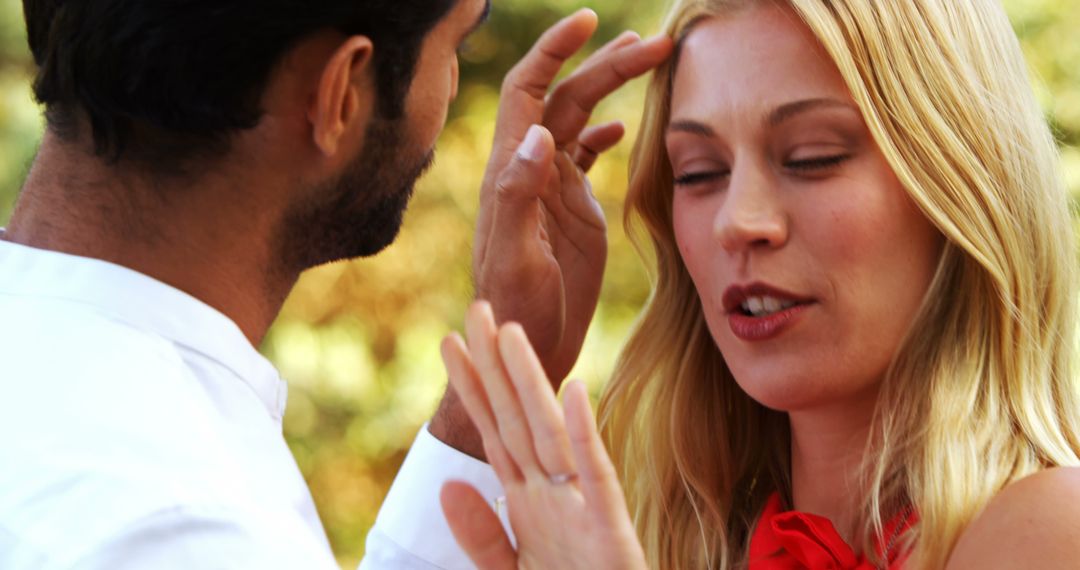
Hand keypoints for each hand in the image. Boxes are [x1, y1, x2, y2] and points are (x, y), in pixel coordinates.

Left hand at [438, 302, 645, 569]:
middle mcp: (553, 492)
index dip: (472, 387)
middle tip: (475, 307)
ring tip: (510, 333)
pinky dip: (584, 434)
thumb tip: (448, 483)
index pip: (494, 432)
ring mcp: (582, 505)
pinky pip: (595, 475)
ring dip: (530, 383)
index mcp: (528, 501)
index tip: (449, 343)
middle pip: (517, 418)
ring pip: (550, 433)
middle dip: (495, 364)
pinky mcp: (610, 527)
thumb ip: (480, 534)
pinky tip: (575, 391)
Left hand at [474, 9, 672, 383]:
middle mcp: (529, 170)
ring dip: (610, 87)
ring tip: (650, 60)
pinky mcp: (571, 208)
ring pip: (579, 119)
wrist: (526, 347)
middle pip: (564, 96)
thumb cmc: (514, 310)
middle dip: (605, 64)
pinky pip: (585, 155)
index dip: (553, 50)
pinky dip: (604, 132)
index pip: (527, 91)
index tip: (588, 21)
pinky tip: (625, 125)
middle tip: (657, 43)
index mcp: (510, 171)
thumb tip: (537, 132)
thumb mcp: (514, 257)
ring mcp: (552, 187)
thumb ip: (516, 195)